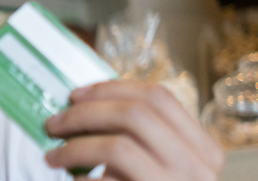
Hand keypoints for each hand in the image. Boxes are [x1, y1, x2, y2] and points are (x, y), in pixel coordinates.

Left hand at [43, 80, 223, 180]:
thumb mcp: (161, 165)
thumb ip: (139, 138)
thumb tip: (84, 103)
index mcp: (204, 150)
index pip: (160, 98)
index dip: (113, 88)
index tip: (76, 94)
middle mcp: (198, 169)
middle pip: (135, 115)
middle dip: (84, 114)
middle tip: (53, 123)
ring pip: (117, 147)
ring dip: (74, 147)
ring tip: (53, 156)